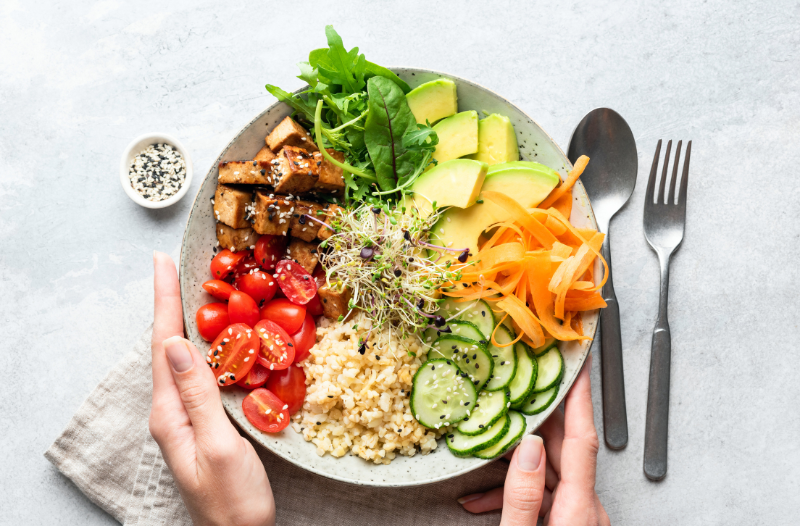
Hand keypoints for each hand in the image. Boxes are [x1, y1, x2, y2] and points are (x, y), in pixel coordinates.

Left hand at [148, 252, 274, 524]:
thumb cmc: (234, 501)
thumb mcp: (218, 446)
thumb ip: (199, 395)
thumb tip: (177, 344)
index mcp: (171, 414)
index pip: (164, 345)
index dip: (164, 301)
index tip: (162, 263)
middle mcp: (172, 412)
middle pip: (167, 346)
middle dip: (169, 303)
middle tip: (173, 266)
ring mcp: (186, 419)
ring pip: (182, 359)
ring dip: (183, 320)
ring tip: (188, 289)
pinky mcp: (203, 424)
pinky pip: (199, 374)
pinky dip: (205, 346)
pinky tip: (216, 339)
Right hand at [458, 354, 608, 524]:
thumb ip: (522, 496)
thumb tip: (527, 448)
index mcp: (578, 510)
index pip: (582, 439)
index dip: (580, 396)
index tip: (580, 365)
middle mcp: (585, 511)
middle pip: (564, 450)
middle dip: (537, 418)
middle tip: (520, 388)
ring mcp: (578, 518)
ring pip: (550, 472)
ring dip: (518, 460)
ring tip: (489, 444)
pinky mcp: (567, 526)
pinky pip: (545, 496)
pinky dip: (517, 491)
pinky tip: (484, 497)